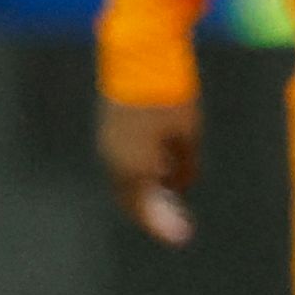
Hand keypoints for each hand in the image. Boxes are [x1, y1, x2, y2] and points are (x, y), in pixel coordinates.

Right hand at [100, 99, 200, 246]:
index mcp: (135, 167)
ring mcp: (107, 147)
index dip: (164, 226)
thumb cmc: (170, 97)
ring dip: (143, 194)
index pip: (147, 209)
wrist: (140, 57)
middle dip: (151, 213)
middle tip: (174, 223)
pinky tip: (157, 171)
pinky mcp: (107, 133)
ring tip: (168, 197)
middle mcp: (115, 162)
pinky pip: (120, 165)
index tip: (181, 237)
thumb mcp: (188, 136)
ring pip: (124, 184)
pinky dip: (137, 176)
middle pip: (131, 201)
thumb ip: (185, 167)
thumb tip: (181, 186)